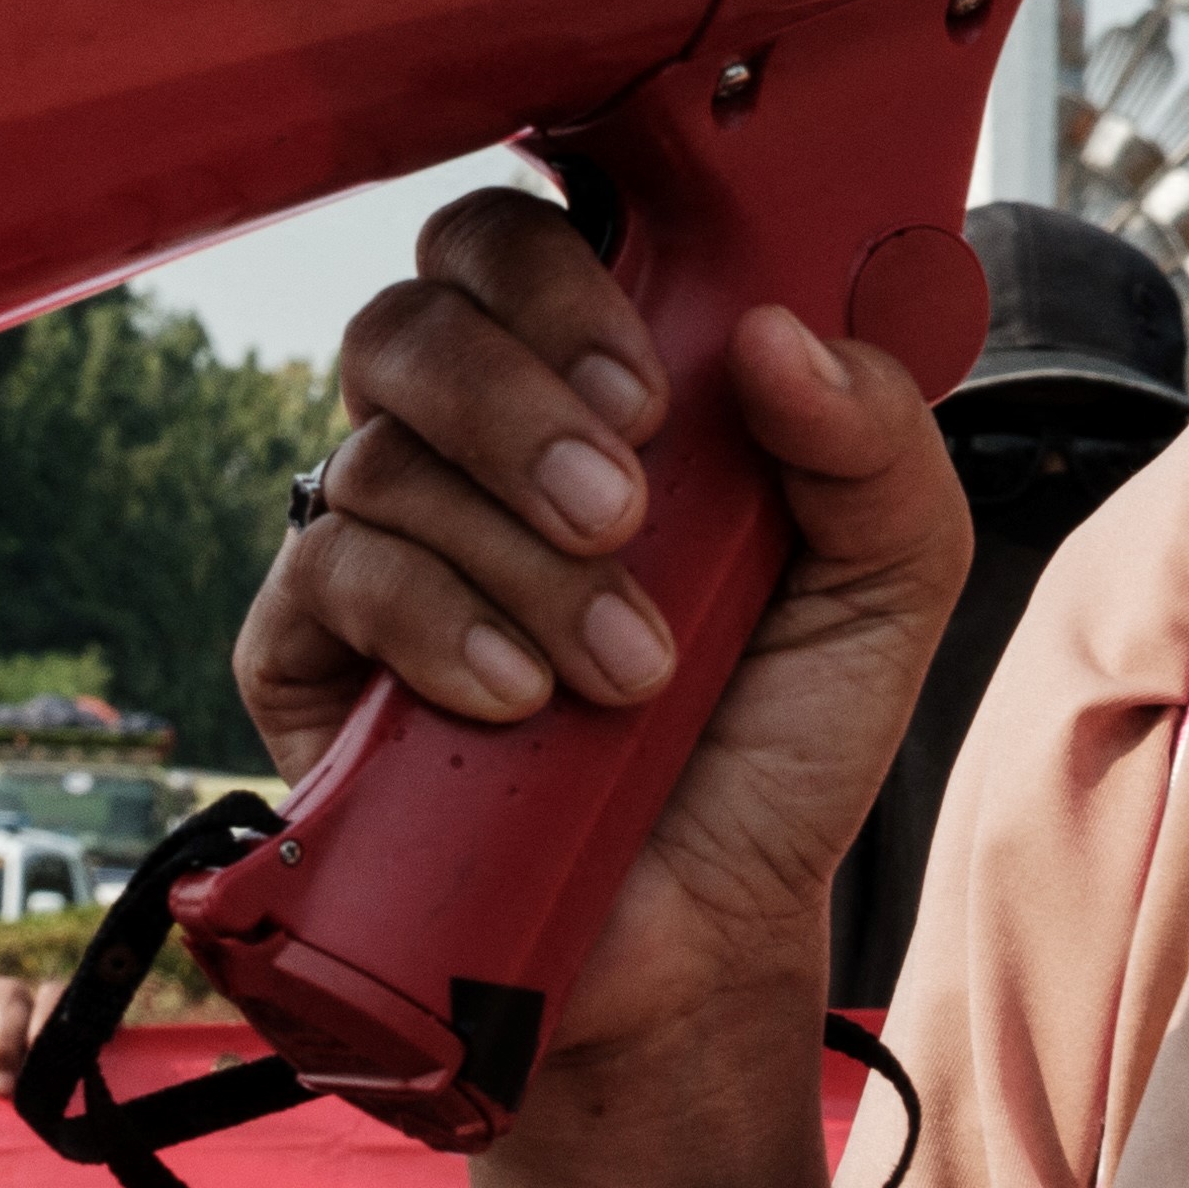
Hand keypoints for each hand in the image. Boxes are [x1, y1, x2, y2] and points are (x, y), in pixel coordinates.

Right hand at [240, 189, 968, 1187]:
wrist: (699, 943)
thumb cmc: (771, 749)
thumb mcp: (883, 589)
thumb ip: (875, 443)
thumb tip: (777, 331)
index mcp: (589, 393)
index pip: (511, 244)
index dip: (556, 274)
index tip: (653, 384)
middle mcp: (465, 450)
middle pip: (414, 317)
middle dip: (521, 399)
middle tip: (625, 505)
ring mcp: (376, 548)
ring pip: (382, 455)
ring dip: (521, 555)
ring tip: (625, 668)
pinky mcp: (305, 658)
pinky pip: (326, 572)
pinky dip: (436, 621)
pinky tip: (518, 697)